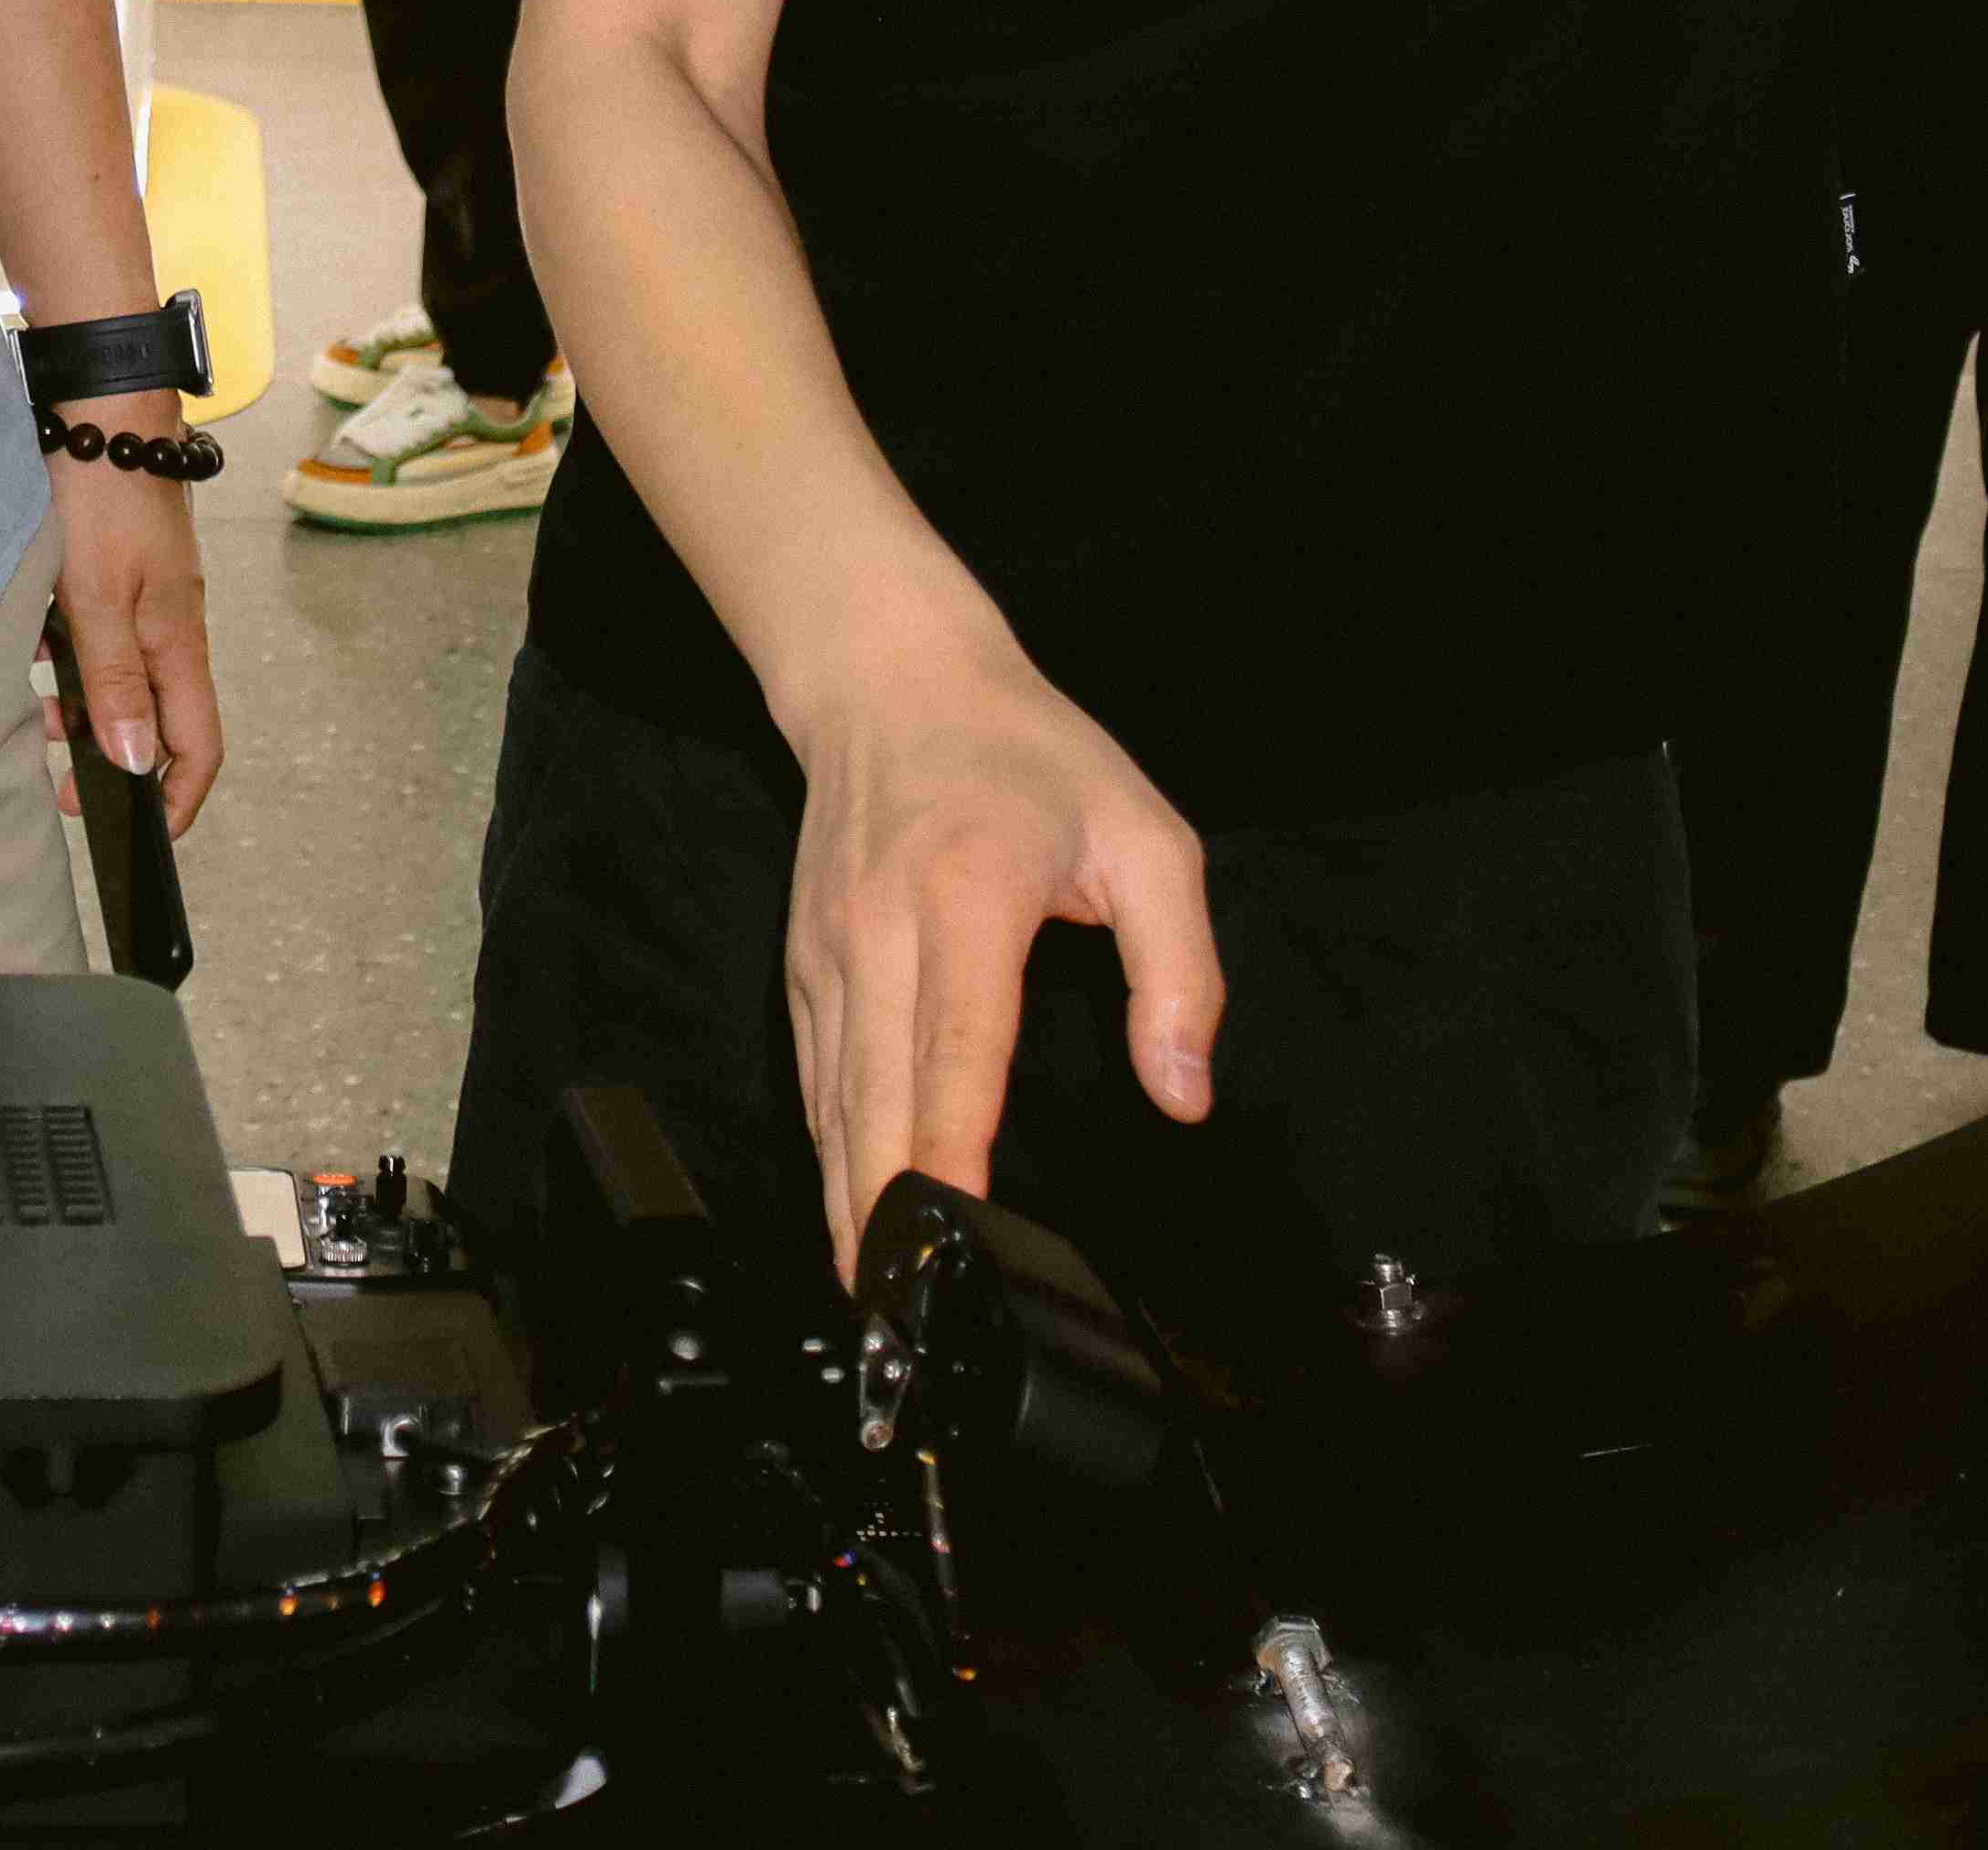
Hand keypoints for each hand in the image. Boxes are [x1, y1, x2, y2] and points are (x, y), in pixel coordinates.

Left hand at [45, 431, 227, 832]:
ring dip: (79, 707)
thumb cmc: (102, 497)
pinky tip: (23, 650)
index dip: (178, 800)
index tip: (140, 838)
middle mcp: (169, 626)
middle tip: (57, 787)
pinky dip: (62, 657)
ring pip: (119, 678)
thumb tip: (139, 763)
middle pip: (156, 718)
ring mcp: (145, 597)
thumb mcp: (98, 598)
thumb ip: (115, 682)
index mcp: (178, 643)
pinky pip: (95, 636)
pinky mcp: (115, 570)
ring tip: (29, 717)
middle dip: (114, 760)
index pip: (199, 746)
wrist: (98, 405)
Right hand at [773, 633, 1219, 1286]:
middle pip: (874, 1098)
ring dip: (849, 1201)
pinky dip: (829, 1153)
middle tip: (903, 1312)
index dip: (950, 1146)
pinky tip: (848, 1214)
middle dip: (885, 1212)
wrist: (889, 675)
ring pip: (831, 1101)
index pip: (955, 1045)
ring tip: (872, 1295)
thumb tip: (1182, 1089)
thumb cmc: (1024, 753)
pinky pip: (815, 1076)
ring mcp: (828, 950)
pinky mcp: (805, 962)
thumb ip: (1179, 968)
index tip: (951, 1227)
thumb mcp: (1145, 835)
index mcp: (967, 898)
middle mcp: (880, 931)